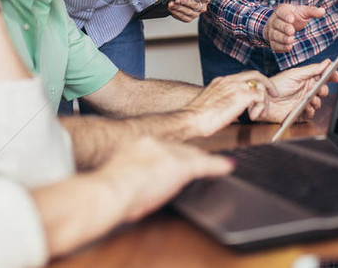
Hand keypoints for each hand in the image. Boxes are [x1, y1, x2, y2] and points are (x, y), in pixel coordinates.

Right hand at [95, 137, 232, 222]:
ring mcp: (168, 153)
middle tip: (198, 164)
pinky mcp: (180, 165)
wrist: (113, 190)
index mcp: (137, 145)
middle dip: (189, 157)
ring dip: (202, 162)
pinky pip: (204, 164)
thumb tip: (136, 190)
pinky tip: (227, 166)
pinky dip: (216, 166)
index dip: (171, 155)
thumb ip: (131, 178)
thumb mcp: (119, 180)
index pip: (161, 148)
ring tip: (214, 166)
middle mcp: (154, 144)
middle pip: (179, 149)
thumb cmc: (110, 192)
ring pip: (191, 156)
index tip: (173, 162)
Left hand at [167, 0, 211, 21]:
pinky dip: (176, 12)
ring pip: (188, 12)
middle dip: (186, 2)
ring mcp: (196, 14)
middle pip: (196, 5)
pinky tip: (171, 8)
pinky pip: (183, 17)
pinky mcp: (188, 19)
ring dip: (178, 8)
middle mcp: (202, 7)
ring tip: (171, 3)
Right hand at [182, 71, 277, 136]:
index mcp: (221, 81)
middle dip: (267, 84)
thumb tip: (234, 112)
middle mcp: (229, 80)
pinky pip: (260, 96)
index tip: (260, 91)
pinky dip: (261, 106)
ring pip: (259, 85)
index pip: (243, 76)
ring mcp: (236, 86)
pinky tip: (254, 115)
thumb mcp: (212, 105)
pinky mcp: (241, 96)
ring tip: (262, 112)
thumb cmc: (198, 117)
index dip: (254, 83)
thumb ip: (225, 103)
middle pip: (255, 74)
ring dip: (264, 99)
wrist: (192, 118)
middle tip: (274, 93)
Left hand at [255, 61, 337, 122]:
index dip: (330, 76)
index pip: (322, 77)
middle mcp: (306, 91)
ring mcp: (303, 102)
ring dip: (316, 101)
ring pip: (318, 103)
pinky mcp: (299, 114)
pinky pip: (310, 114)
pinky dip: (310, 111)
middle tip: (320, 89)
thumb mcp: (295, 74)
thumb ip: (312, 70)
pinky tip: (306, 107)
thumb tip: (327, 63)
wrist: (264, 99)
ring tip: (311, 99)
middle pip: (322, 91)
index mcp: (306, 80)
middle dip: (323, 90)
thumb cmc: (277, 85)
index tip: (336, 76)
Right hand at [264, 4, 325, 52]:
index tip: (292, 19)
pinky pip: (275, 45)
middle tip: (292, 31)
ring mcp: (272, 32)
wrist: (282, 25)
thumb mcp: (302, 12)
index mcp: (281, 11)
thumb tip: (322, 11)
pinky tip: (289, 47)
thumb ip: (312, 11)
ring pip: (275, 35)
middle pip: (277, 24)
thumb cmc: (294, 17)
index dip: (285, 16)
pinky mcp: (273, 42)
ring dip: (282, 38)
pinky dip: (281, 47)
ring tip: (291, 40)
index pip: (281, 12)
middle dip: (284, 28)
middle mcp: (274, 21)